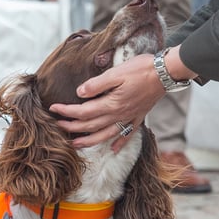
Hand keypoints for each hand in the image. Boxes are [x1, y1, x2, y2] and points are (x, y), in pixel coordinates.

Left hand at [50, 53, 165, 148]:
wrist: (165, 73)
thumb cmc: (141, 69)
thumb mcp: (116, 72)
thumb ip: (97, 84)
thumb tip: (80, 93)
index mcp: (111, 104)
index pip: (83, 111)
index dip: (66, 111)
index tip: (53, 108)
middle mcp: (118, 115)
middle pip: (90, 126)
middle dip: (72, 128)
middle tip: (57, 126)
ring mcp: (129, 118)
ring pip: (105, 135)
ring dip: (89, 141)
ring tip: (76, 145)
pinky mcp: (138, 117)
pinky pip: (127, 134)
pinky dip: (119, 144)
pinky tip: (114, 149)